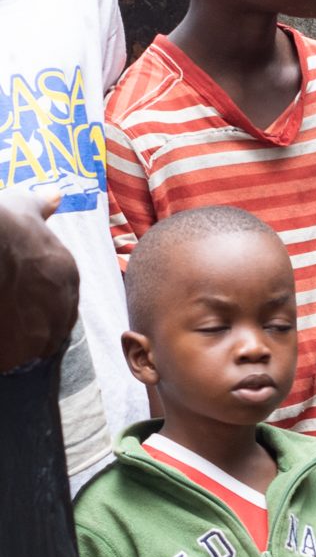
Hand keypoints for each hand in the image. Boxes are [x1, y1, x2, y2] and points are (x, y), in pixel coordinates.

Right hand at [0, 188, 79, 370]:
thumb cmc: (0, 223)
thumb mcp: (23, 206)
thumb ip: (41, 206)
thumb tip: (54, 195)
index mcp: (68, 278)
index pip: (58, 301)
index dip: (34, 303)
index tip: (13, 297)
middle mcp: (60, 309)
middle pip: (45, 329)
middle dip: (26, 327)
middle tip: (4, 314)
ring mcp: (37, 334)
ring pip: (25, 348)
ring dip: (10, 343)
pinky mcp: (12, 353)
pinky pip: (5, 361)